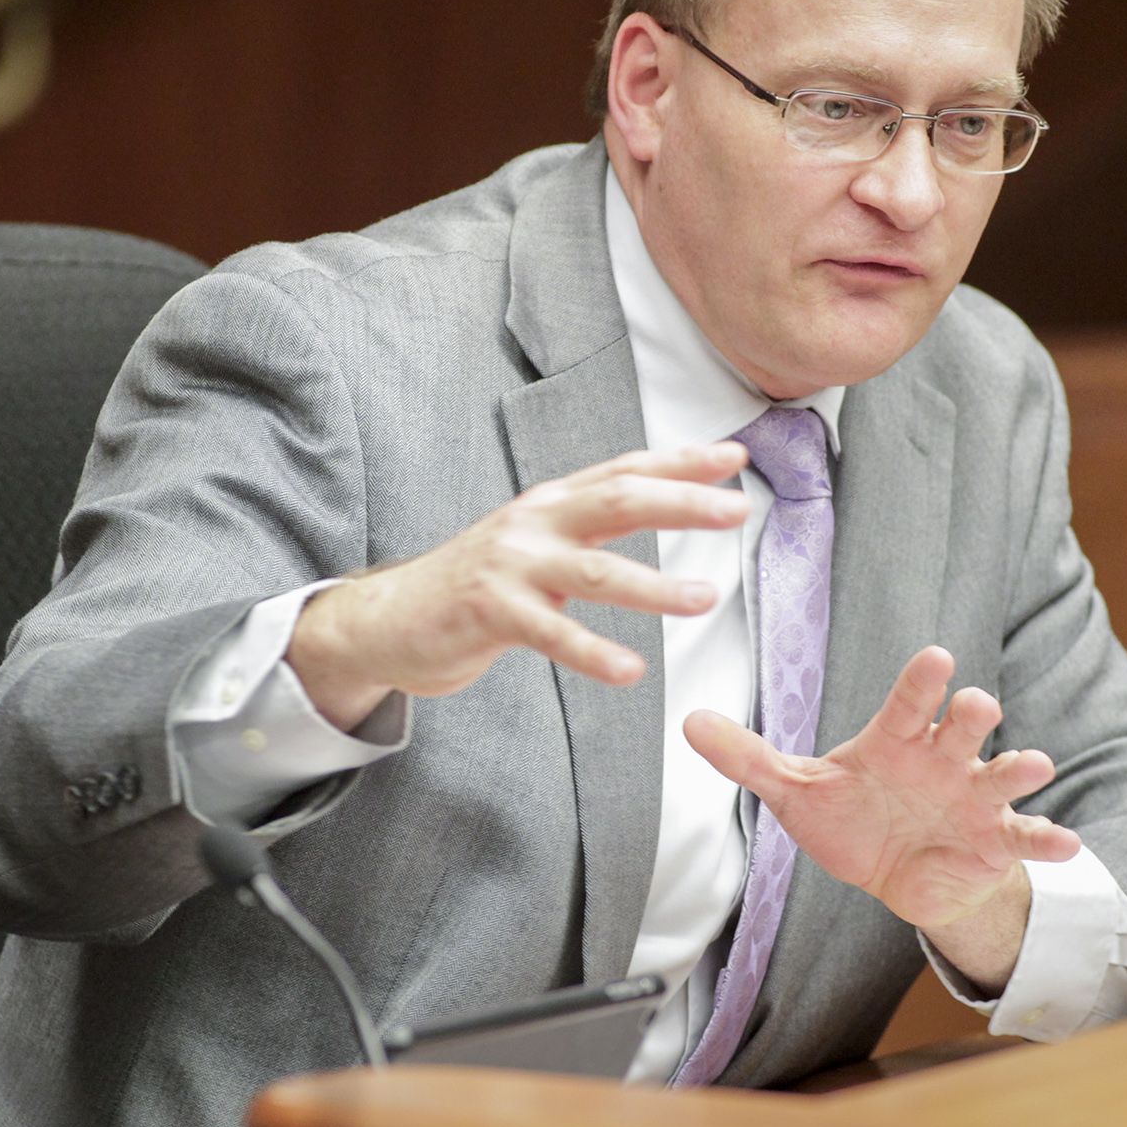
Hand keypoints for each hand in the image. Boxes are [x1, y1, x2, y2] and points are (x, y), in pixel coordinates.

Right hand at [288, 443, 749, 728]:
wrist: (388, 618)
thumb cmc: (475, 585)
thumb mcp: (533, 541)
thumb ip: (586, 524)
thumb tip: (659, 502)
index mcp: (551, 503)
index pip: (624, 470)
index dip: (680, 462)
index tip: (735, 456)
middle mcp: (534, 523)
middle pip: (618, 502)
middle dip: (682, 503)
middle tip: (738, 510)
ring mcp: (511, 566)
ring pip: (595, 572)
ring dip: (654, 585)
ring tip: (704, 598)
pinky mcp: (489, 612)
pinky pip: (551, 635)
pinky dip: (593, 654)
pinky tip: (631, 671)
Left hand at [684, 646, 1079, 980]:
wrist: (901, 876)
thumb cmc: (855, 819)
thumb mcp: (797, 792)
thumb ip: (749, 758)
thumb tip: (688, 722)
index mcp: (896, 741)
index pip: (907, 704)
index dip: (921, 682)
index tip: (936, 656)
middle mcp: (941, 759)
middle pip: (962, 726)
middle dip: (970, 713)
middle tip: (976, 705)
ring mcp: (973, 798)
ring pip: (1002, 772)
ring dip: (1019, 766)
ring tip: (1034, 763)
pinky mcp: (995, 841)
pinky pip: (1025, 835)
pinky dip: (1049, 838)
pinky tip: (1068, 843)